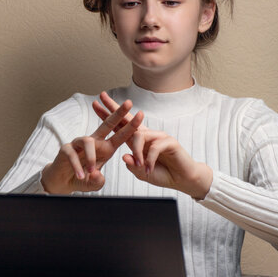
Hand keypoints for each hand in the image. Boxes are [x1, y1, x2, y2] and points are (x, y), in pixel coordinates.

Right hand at [41, 98, 143, 193]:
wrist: (63, 182)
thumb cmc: (83, 177)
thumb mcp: (94, 182)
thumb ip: (98, 180)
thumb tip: (97, 175)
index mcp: (106, 147)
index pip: (120, 135)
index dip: (130, 126)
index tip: (141, 114)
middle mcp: (94, 142)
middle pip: (107, 124)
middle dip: (118, 113)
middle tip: (129, 103)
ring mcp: (79, 144)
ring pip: (87, 141)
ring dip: (91, 157)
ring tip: (92, 170)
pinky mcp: (66, 149)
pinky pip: (72, 154)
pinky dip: (77, 165)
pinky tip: (80, 175)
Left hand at [93, 92, 212, 198]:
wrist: (182, 180)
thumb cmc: (163, 174)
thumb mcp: (142, 172)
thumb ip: (133, 165)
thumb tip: (124, 156)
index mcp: (138, 142)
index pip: (121, 126)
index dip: (108, 116)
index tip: (95, 105)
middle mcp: (147, 135)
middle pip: (128, 118)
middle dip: (114, 108)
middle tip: (102, 96)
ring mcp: (159, 137)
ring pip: (140, 137)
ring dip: (137, 152)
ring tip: (139, 165)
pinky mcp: (170, 142)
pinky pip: (154, 147)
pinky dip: (149, 159)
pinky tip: (149, 168)